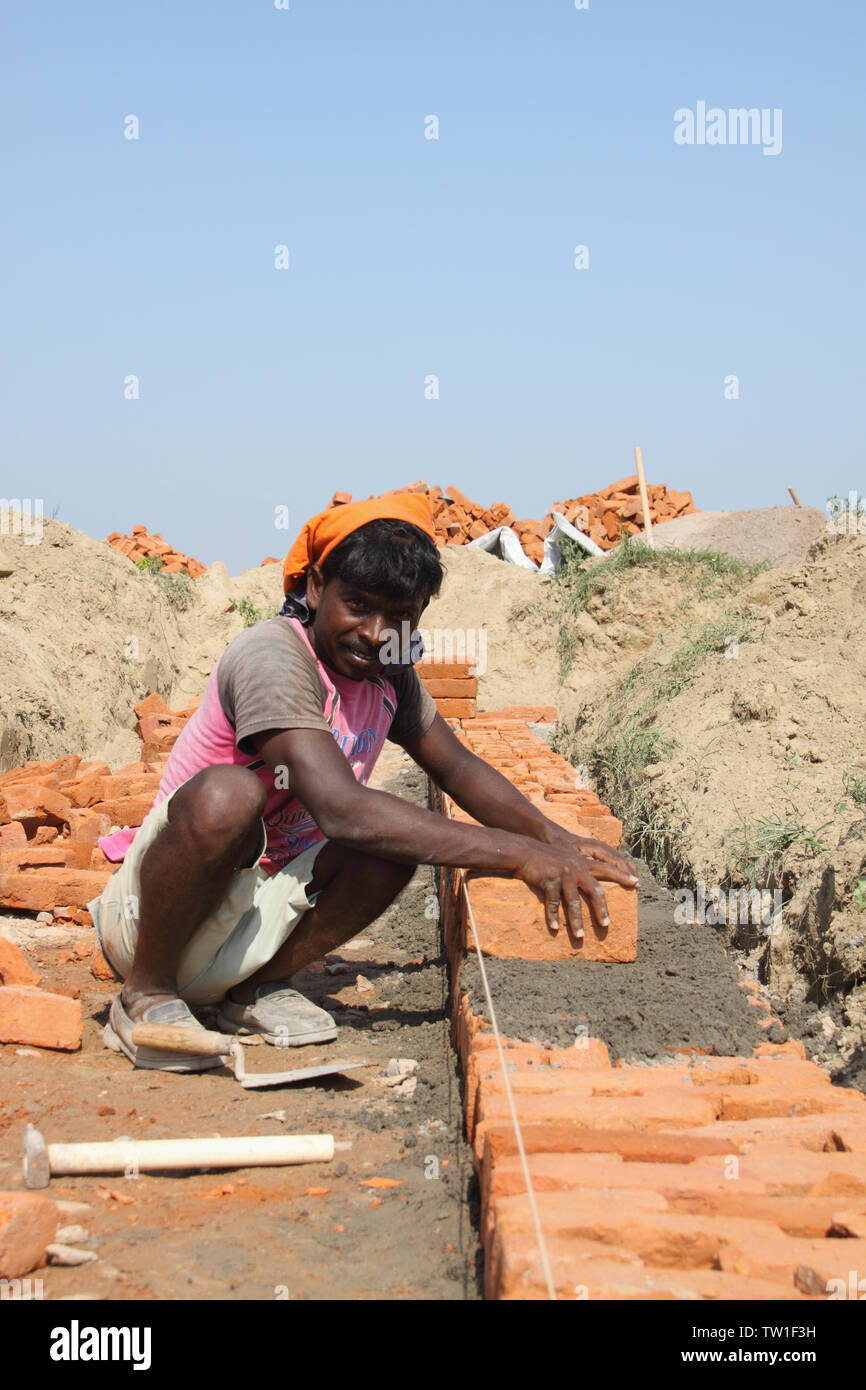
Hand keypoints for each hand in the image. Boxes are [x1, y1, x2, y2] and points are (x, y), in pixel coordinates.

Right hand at [513, 838, 637, 939]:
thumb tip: (592, 882)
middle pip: (594, 891)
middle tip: (606, 924)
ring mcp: (563, 874)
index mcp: (583, 862)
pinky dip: (553, 916)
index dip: (622, 876)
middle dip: (601, 910)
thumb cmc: (547, 857)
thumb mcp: (567, 858)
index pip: (607, 870)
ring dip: (576, 921)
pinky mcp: (549, 880)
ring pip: (574, 902)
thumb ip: (580, 868)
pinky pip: (554, 903)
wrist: (525, 850)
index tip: (636, 884)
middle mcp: (576, 868)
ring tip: (580, 935)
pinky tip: (554, 927)